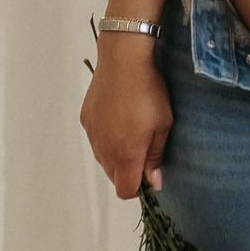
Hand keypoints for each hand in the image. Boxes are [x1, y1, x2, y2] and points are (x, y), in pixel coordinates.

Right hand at [80, 35, 172, 197]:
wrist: (123, 59)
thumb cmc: (148, 91)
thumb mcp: (163, 124)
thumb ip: (156, 157)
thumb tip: (154, 182)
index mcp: (125, 154)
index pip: (125, 190)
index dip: (138, 188)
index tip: (149, 173)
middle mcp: (104, 149)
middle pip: (114, 177)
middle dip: (128, 172)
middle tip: (144, 149)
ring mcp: (92, 135)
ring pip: (103, 159)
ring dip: (117, 155)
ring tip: (132, 130)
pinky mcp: (86, 120)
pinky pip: (96, 140)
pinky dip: (106, 137)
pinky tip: (119, 117)